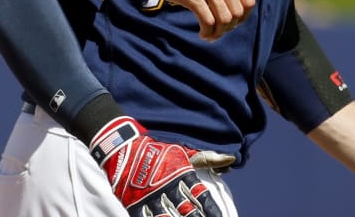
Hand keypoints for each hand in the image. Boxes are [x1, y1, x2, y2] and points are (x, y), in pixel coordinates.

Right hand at [90, 116, 223, 216]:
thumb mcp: (181, 152)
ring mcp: (150, 196)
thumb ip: (206, 159)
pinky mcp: (133, 202)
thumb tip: (231, 159)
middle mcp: (168, 187)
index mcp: (181, 175)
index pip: (202, 197)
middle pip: (188, 213)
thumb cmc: (156, 150)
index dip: (211, 210)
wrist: (122, 145)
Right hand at [137, 0, 255, 40]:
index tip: (234, 22)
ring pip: (225, 19)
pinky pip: (208, 21)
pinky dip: (207, 32)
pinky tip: (202, 33)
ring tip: (211, 34)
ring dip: (219, 32)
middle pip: (238, 12)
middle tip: (220, 30)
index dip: (244, 16)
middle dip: (230, 26)